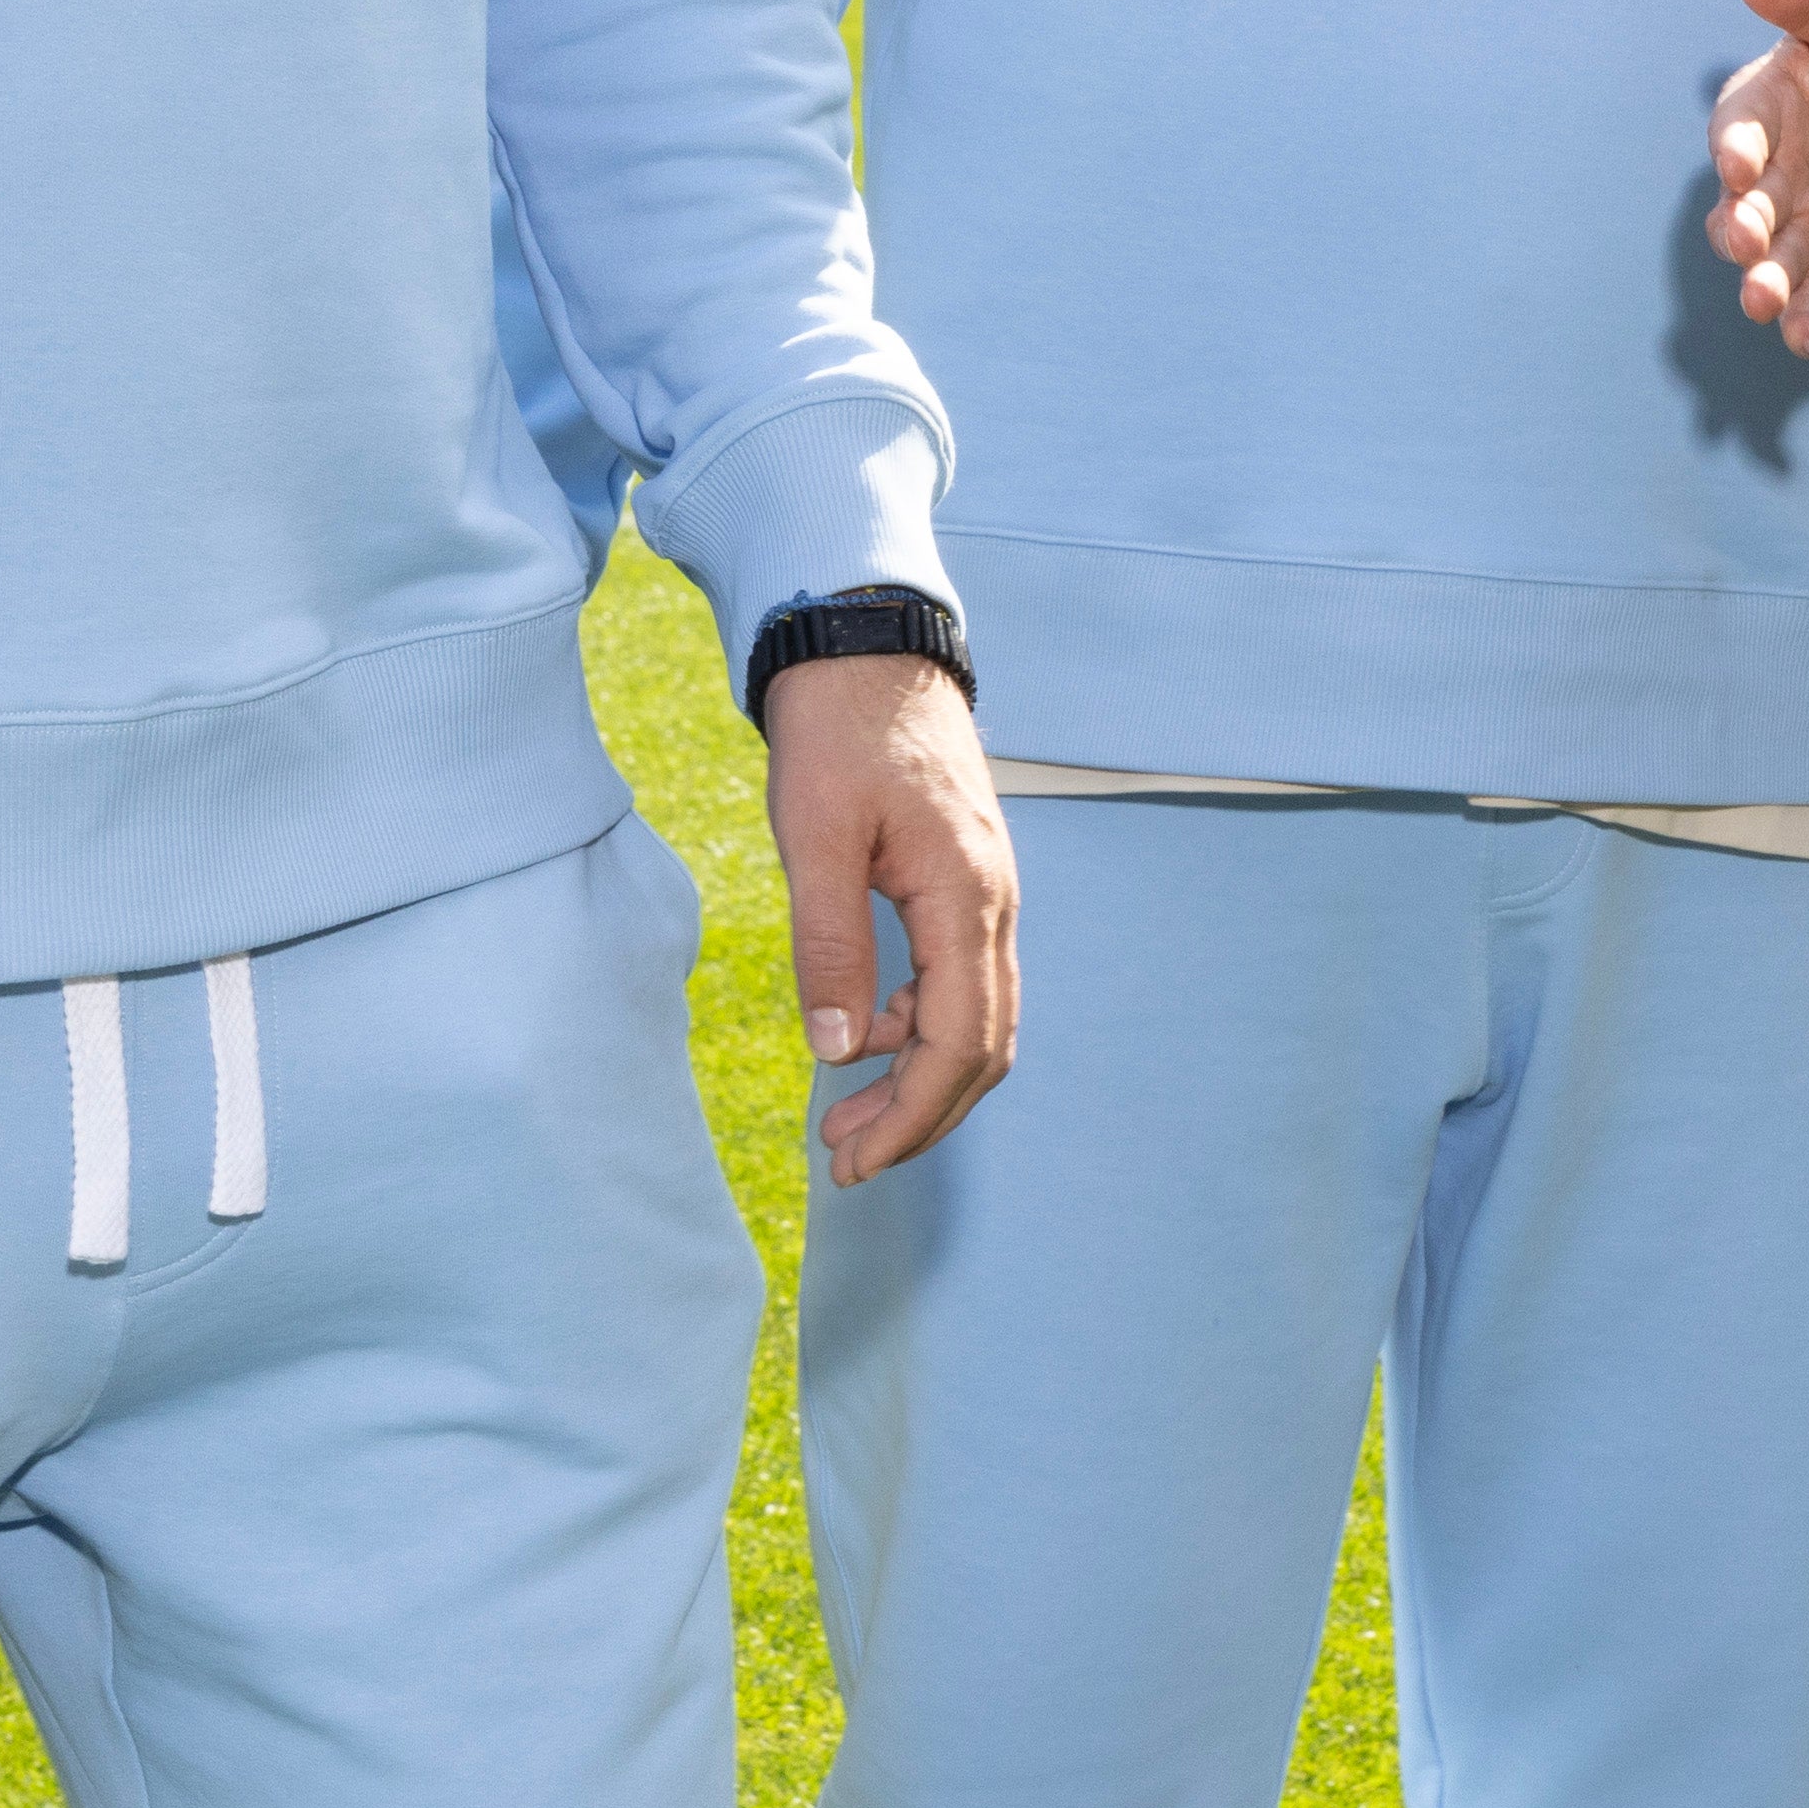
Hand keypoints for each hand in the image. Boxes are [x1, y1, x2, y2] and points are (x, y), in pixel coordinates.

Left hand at [764, 653, 1023, 1188]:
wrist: (868, 645)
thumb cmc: (839, 731)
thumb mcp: (815, 836)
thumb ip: (829, 944)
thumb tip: (838, 1051)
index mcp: (965, 896)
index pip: (960, 1042)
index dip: (913, 1116)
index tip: (852, 1162)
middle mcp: (993, 904)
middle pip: (983, 1046)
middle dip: (920, 1116)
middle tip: (843, 1159)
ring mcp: (985, 894)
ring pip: (976, 1019)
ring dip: (918, 1078)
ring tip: (842, 1113)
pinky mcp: (963, 884)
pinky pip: (958, 981)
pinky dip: (915, 1028)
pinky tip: (860, 1032)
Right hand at [1707, 0, 1808, 362]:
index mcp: (1763, 111)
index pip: (1736, 132)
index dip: (1734, 149)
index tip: (1741, 165)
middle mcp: (1767, 176)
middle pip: (1739, 210)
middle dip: (1737, 229)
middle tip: (1747, 240)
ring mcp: (1795, 227)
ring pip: (1765, 266)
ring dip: (1760, 287)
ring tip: (1766, 302)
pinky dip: (1808, 329)